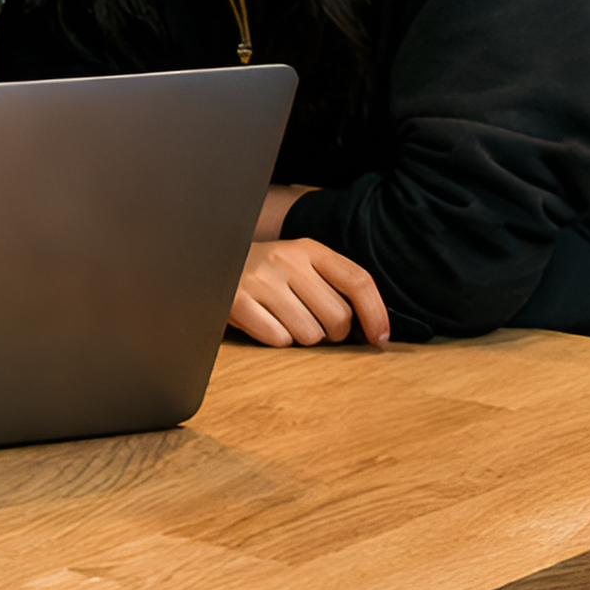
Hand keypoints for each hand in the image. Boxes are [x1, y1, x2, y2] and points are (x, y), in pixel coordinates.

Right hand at [232, 238, 390, 347]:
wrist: (210, 266)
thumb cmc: (268, 275)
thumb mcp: (301, 266)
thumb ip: (335, 286)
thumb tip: (377, 331)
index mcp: (307, 249)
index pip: (358, 281)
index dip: (376, 315)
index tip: (379, 340)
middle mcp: (284, 259)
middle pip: (338, 317)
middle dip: (333, 332)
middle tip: (314, 324)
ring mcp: (259, 280)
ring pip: (310, 334)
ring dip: (302, 337)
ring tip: (284, 320)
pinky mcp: (237, 302)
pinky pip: (279, 340)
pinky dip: (276, 340)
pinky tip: (264, 322)